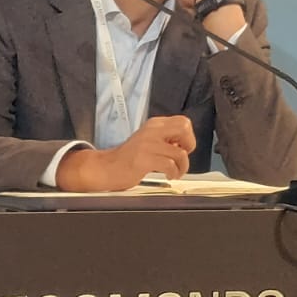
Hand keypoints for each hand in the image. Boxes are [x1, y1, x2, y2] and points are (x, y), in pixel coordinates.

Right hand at [56, 115, 197, 191]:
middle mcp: (152, 131)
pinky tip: (169, 175)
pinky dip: (174, 173)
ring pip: (180, 152)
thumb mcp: (149, 141)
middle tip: (182, 156)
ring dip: (183, 166)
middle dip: (189, 144)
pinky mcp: (144, 159)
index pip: (183, 121)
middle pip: (184, 128)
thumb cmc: (129, 158)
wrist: (107, 168)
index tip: (182, 147)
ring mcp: (147, 144)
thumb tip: (185, 145)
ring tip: (175, 172)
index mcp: (154, 125)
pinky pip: (169, 165)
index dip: (188, 136)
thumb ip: (165, 140)